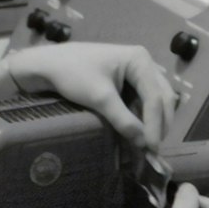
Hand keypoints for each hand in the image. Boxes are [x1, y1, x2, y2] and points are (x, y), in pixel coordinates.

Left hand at [6, 42, 176, 151]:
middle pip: (161, 97)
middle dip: (159, 123)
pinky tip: (140, 132)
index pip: (155, 96)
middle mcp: (143, 63)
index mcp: (140, 59)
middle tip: (154, 148)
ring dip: (154, 121)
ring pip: (155, 100)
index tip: (151, 146)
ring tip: (149, 142)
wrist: (47, 65)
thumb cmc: (72, 74)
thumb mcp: (99, 97)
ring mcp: (136, 72)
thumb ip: (123, 119)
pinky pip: (143, 101)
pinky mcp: (127, 82)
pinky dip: (143, 117)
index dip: (155, 123)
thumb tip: (143, 143)